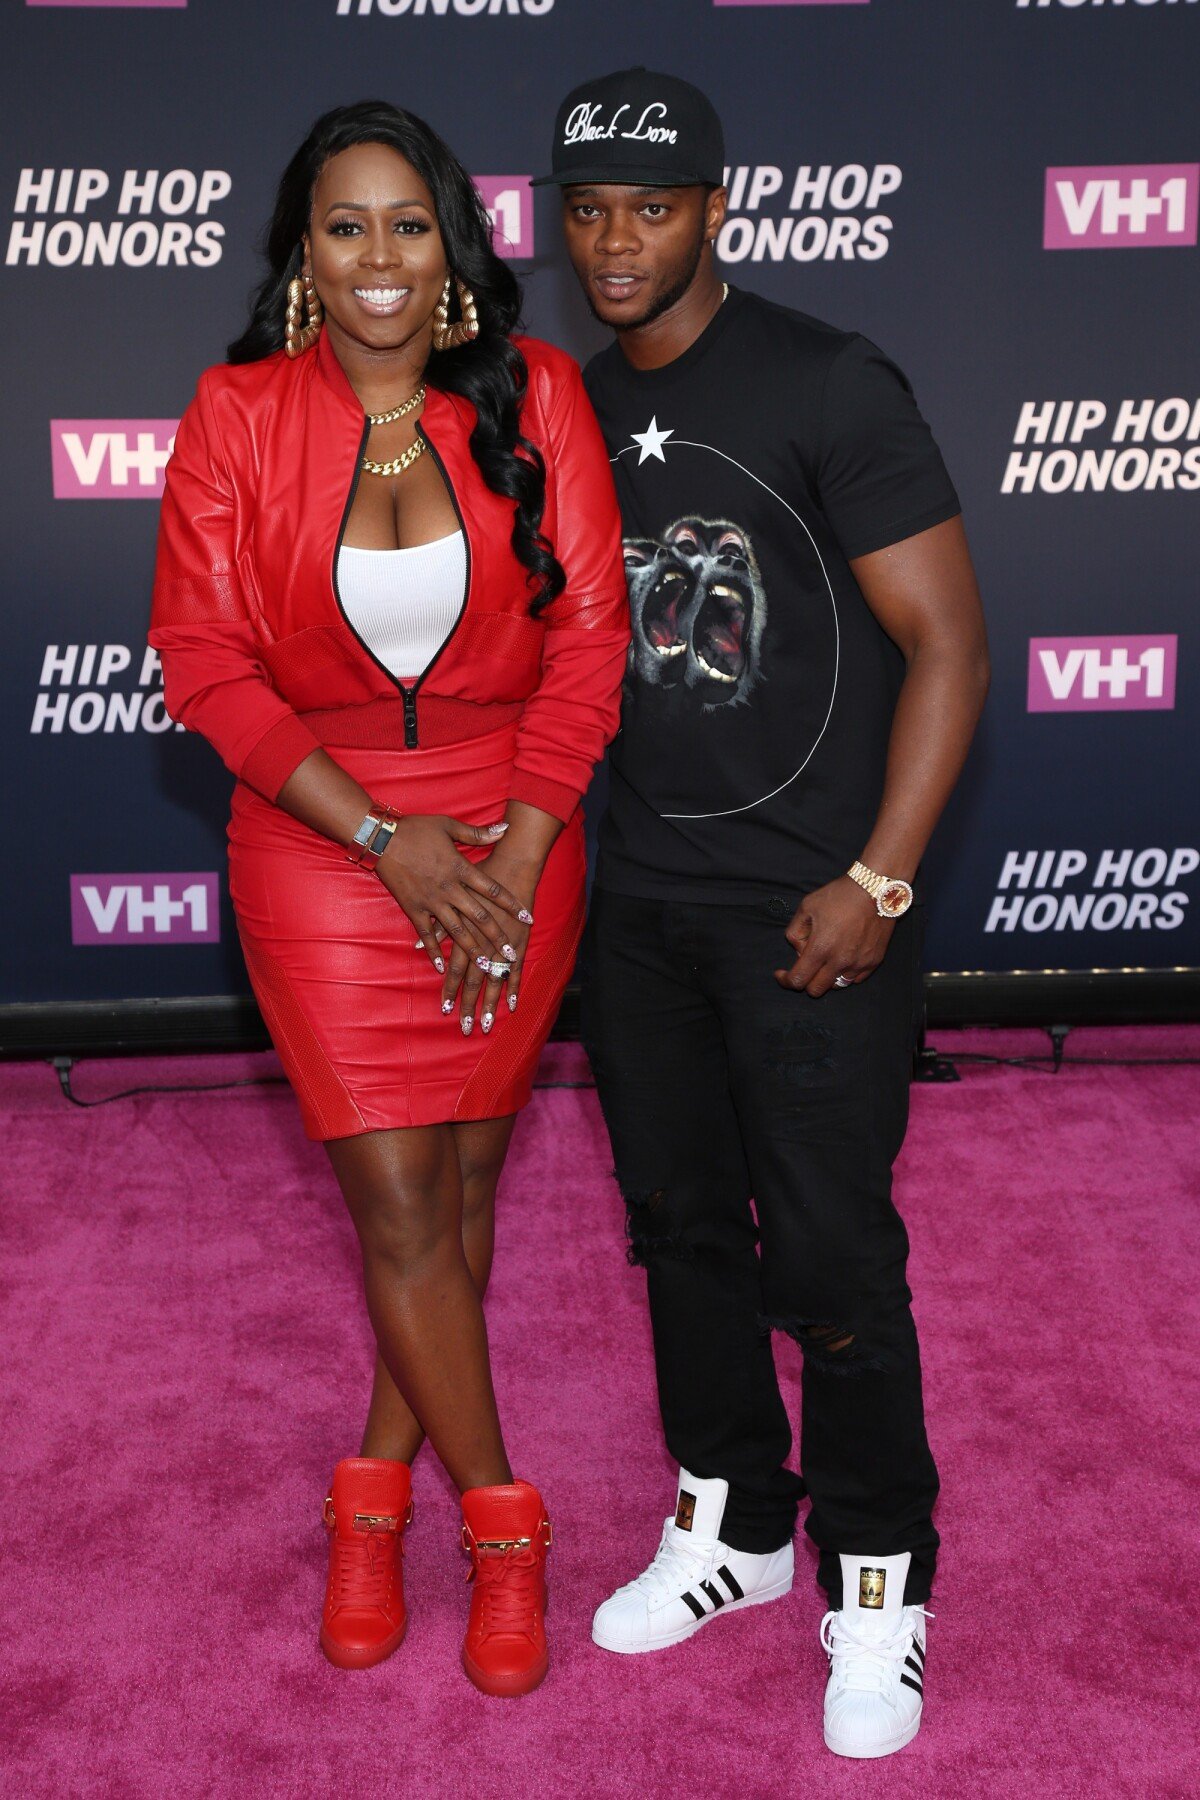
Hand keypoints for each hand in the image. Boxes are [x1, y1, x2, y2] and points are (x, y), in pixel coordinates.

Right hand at [374, 815, 529, 972]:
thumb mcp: (448, 825)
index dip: (511, 904)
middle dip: (497, 937)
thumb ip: (478, 833)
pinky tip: (442, 967)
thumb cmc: (416, 829)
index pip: (492, 890)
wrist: (381, 837)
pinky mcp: (413, 909)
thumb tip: (505, 829)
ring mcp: (431, 902)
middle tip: (511, 955)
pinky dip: (434, 951)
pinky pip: (426, 934)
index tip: (527, 918)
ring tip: (486, 967)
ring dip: (472, 950)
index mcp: (460, 868)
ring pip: (456, 931)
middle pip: (479, 917)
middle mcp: (449, 889)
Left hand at [437, 844, 542, 1035]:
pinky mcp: (520, 939)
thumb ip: (434, 924)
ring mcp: (503, 942)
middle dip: (469, 1005)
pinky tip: (512, 1005)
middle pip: (474, 979)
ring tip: (487, 1025)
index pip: (455, 968)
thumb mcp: (446, 895)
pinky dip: (515, 986)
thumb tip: (414, 946)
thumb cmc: (478, 872)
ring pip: (495, 979)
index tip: (444, 1009)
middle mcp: (482, 940)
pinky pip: (518, 967)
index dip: (450, 989)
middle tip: (465, 1028)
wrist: (512, 859)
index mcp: (463, 930)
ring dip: (491, 1003)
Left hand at [774, 876, 894, 997]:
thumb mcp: (806, 907)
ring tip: (827, 958)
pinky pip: (855, 978)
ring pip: (836, 986)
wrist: (876, 889)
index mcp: (821, 948)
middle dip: (805, 981)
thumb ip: (795, 932)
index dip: (785, 980)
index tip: (781, 974)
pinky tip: (843, 957)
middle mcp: (840, 961)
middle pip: (816, 990)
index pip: (798, 980)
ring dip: (827, 978)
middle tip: (806, 965)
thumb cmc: (840, 895)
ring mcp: (859, 964)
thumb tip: (799, 951)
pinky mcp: (873, 961)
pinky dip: (845, 973)